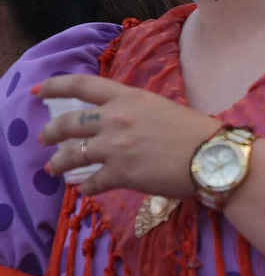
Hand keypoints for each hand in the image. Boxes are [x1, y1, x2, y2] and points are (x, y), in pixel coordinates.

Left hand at [37, 74, 220, 198]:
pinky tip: (85, 190)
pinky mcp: (121, 174)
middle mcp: (115, 119)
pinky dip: (85, 188)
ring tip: (53, 168)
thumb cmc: (197, 132)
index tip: (39, 91)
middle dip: (50, 132)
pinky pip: (91, 183)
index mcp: (128, 98)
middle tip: (45, 138)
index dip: (55, 86)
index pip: (81, 85)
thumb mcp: (162, 109)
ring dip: (58, 163)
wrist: (215, 157)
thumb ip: (135, 112)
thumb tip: (120, 123)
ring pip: (72, 155)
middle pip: (68, 123)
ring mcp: (115, 148)